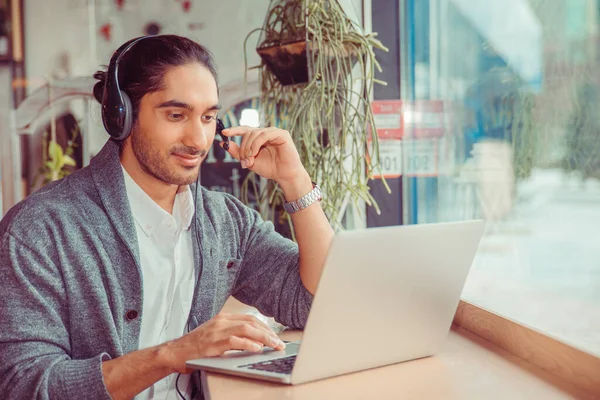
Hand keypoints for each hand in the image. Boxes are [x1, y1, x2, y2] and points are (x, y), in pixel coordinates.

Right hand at [164, 313, 285, 373]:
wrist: (174, 353)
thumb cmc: (195, 347)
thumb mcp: (215, 336)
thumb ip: (232, 335)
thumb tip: (255, 342)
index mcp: (223, 318)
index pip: (250, 318)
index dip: (266, 327)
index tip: (276, 336)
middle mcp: (221, 321)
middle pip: (251, 322)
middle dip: (269, 333)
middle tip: (280, 343)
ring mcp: (216, 331)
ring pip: (246, 329)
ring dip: (264, 338)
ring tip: (274, 346)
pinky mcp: (213, 344)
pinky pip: (234, 341)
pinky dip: (248, 344)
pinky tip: (257, 349)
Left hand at [220, 126, 305, 184]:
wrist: (284, 176)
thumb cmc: (270, 168)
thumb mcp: (249, 161)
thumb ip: (237, 152)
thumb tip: (223, 143)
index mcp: (259, 137)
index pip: (245, 129)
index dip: (234, 130)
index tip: (223, 133)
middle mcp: (266, 132)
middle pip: (248, 133)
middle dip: (243, 147)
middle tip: (243, 161)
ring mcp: (274, 132)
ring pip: (254, 133)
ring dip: (248, 147)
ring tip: (249, 159)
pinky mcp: (282, 134)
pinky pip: (264, 135)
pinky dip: (256, 144)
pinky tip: (254, 153)